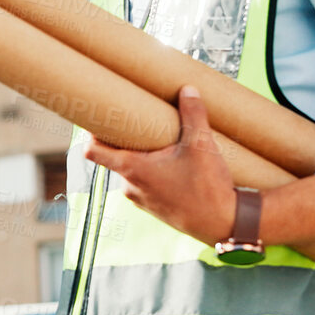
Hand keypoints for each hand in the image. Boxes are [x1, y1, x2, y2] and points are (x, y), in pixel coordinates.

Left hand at [82, 85, 237, 244]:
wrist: (224, 224)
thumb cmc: (208, 187)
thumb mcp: (202, 145)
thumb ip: (193, 114)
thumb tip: (187, 89)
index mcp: (132, 169)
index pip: (93, 151)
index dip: (90, 133)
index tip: (98, 117)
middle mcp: (129, 186)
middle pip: (114, 156)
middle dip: (124, 139)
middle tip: (137, 121)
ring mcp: (140, 199)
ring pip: (131, 170)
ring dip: (141, 156)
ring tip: (159, 141)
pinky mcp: (153, 206)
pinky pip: (144, 183)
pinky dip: (151, 171)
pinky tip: (170, 163)